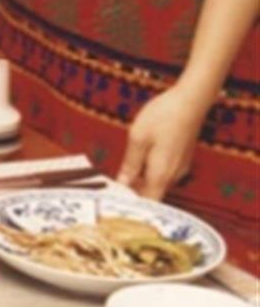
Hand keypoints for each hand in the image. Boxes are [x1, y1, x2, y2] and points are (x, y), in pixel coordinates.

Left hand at [116, 84, 204, 199]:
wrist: (191, 101)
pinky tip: (144, 156)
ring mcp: (181, 167)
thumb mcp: (138, 137)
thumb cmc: (163, 116)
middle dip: (135, 191)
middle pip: (153, 194)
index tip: (116, 199)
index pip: (147, 203)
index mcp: (160, 175)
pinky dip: (154, 170)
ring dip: (144, 179)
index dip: (132, 205)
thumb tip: (122, 184)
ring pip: (160, 182)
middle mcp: (173, 176)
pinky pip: (167, 172)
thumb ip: (130, 164)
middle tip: (117, 181)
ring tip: (127, 167)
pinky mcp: (184, 158)